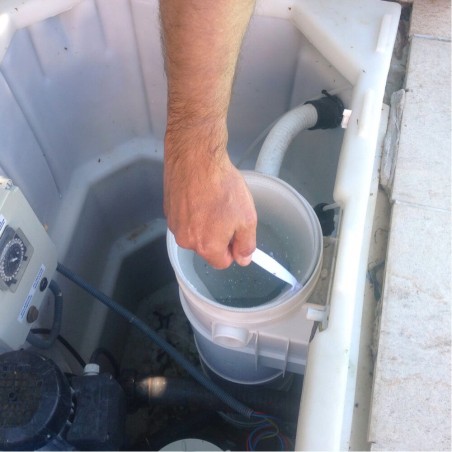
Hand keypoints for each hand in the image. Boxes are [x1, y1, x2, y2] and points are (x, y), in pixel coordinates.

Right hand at [164, 122, 256, 268]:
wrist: (195, 156)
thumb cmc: (222, 185)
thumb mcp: (247, 217)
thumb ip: (246, 244)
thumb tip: (243, 258)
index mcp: (206, 246)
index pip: (222, 262)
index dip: (233, 248)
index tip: (237, 233)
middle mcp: (186, 240)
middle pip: (207, 248)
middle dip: (218, 235)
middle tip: (227, 211)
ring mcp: (174, 225)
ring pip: (195, 233)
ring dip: (204, 222)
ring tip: (213, 200)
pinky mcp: (168, 210)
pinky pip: (185, 219)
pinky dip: (193, 211)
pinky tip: (200, 194)